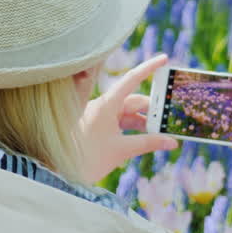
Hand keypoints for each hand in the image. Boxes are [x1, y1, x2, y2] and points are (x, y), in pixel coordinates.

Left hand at [79, 53, 177, 182]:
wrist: (59, 173)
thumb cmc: (86, 158)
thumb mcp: (121, 150)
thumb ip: (148, 143)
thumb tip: (172, 142)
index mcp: (106, 104)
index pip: (131, 79)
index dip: (149, 68)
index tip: (164, 59)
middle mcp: (103, 107)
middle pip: (134, 101)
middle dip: (153, 109)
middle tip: (172, 116)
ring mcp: (100, 118)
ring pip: (128, 114)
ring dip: (145, 122)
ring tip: (163, 132)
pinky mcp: (99, 129)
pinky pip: (121, 124)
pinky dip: (135, 130)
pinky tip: (148, 138)